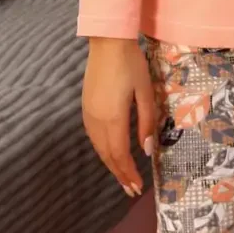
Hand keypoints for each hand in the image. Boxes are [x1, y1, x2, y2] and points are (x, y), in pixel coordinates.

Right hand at [82, 37, 155, 196]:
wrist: (107, 42)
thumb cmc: (131, 64)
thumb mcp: (145, 91)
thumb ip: (146, 121)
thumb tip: (148, 149)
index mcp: (113, 118)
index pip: (120, 154)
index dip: (128, 172)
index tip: (137, 187)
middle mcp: (97, 120)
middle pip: (107, 155)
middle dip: (119, 174)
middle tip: (130, 190)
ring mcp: (88, 114)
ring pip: (98, 148)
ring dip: (110, 164)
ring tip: (122, 177)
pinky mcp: (86, 107)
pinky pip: (93, 137)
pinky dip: (103, 151)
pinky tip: (110, 153)